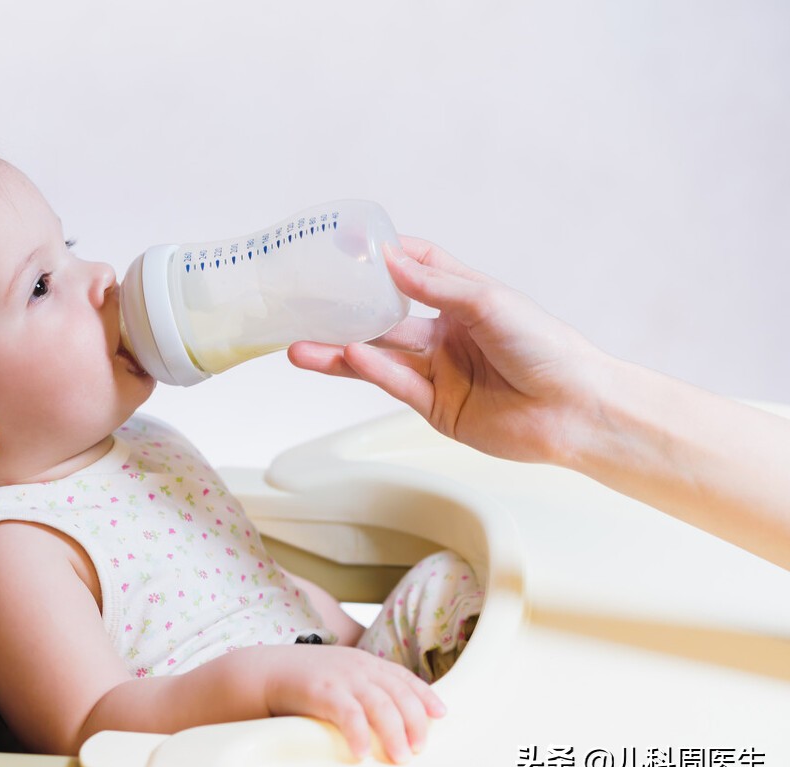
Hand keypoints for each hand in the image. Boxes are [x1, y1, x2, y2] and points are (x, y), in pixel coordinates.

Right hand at [262, 645, 445, 763]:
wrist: (264, 671)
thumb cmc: (304, 679)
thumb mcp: (340, 674)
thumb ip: (364, 688)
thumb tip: (389, 716)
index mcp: (364, 662)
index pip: (403, 677)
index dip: (425, 695)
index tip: (440, 715)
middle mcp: (358, 667)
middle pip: (398, 694)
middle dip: (414, 721)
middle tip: (420, 748)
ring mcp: (341, 678)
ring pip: (380, 705)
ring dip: (394, 733)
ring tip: (401, 757)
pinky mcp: (322, 691)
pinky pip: (348, 714)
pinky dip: (358, 734)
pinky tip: (362, 754)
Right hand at [289, 237, 608, 465]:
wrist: (574, 409)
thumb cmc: (546, 347)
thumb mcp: (488, 301)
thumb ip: (435, 284)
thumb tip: (390, 259)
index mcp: (464, 300)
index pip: (416, 269)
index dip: (385, 258)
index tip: (347, 249)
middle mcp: (447, 335)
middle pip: (384, 320)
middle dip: (344, 315)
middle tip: (305, 308)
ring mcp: (439, 372)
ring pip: (379, 358)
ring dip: (339, 352)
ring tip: (300, 348)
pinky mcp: (436, 408)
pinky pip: (396, 385)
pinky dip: (372, 370)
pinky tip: (348, 356)